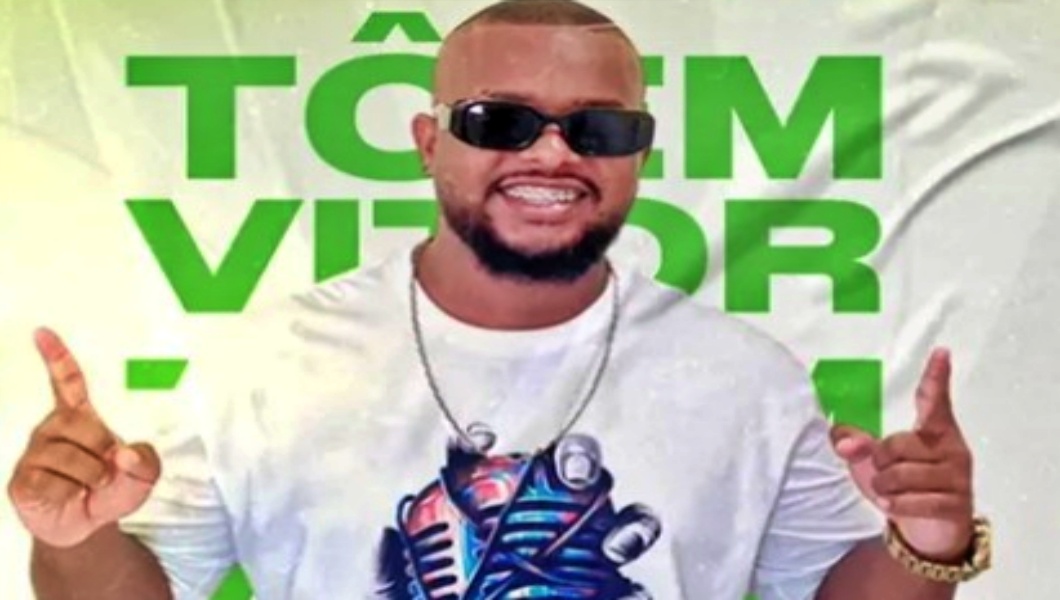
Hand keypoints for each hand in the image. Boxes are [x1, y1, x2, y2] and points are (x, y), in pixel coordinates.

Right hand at [6, 328, 161, 547]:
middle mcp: (52, 428)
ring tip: (90, 487)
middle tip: (108, 469)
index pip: (67, 381)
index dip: (56, 356)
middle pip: (81, 424)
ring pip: (70, 457)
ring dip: (91, 477)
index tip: (43, 332)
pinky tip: (68, 496)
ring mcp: (35, 453)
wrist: (85, 526)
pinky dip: (72, 494)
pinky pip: (54, 482)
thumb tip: (124, 454)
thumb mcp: (142, 476)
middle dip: (104, 450)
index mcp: (79, 416)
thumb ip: (146, 462)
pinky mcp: (23, 480)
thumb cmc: (111, 489)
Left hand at [832, 348, 974, 561]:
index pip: (934, 400)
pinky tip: (896, 507)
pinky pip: (913, 502)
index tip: (940, 353)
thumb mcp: (870, 461)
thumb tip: (843, 442)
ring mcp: (958, 476)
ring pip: (901, 476)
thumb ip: (852, 441)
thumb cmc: (901, 485)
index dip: (935, 377)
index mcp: (934, 430)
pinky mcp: (957, 504)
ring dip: (884, 488)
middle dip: (879, 463)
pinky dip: (896, 507)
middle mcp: (952, 448)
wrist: (927, 533)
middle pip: (896, 445)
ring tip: (891, 494)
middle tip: (885, 475)